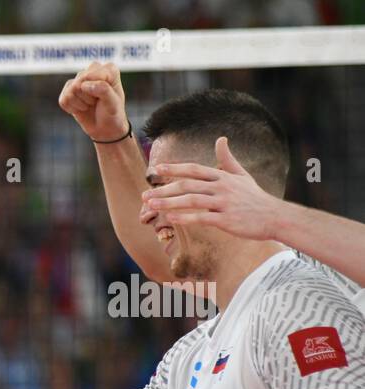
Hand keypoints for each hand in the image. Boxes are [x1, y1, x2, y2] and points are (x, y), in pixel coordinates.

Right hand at [58, 61, 128, 141]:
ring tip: (90, 105)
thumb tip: (83, 85)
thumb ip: (103, 90)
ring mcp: (80, 80)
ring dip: (80, 103)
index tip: (105, 98)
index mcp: (108, 69)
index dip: (95, 91)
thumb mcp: (113, 103)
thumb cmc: (112, 113)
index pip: (91, 75)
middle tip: (96, 102)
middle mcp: (93, 70)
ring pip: (70, 91)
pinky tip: (81, 108)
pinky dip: (71, 108)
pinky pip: (63, 100)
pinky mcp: (68, 90)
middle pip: (79, 83)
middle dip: (87, 97)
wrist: (105, 127)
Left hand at [143, 136, 280, 240]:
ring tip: (152, 206)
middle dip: (164, 189)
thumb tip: (221, 139)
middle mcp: (222, 187)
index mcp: (223, 176)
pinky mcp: (226, 219)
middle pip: (188, 185)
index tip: (156, 169)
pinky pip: (202, 217)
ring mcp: (224, 203)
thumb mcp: (242, 175)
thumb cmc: (255, 198)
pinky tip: (171, 219)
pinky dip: (186, 218)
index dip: (174, 168)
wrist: (274, 217)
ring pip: (192, 200)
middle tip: (145, 195)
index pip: (194, 169)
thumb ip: (228, 159)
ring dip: (169, 203)